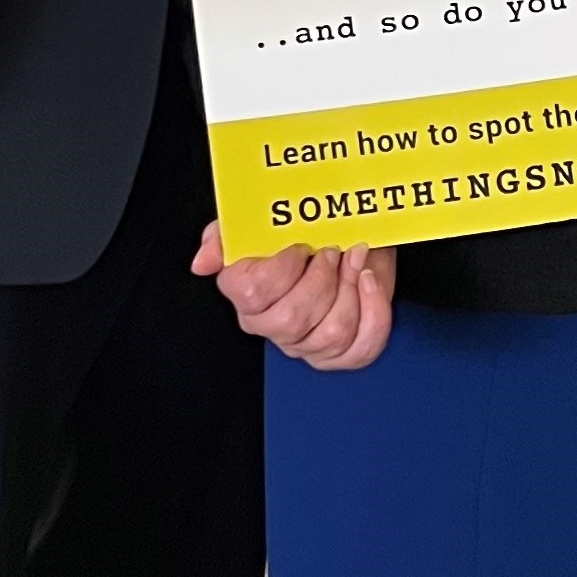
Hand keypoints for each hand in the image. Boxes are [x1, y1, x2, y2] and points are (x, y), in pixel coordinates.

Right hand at [191, 227, 395, 369]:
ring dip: (349, 288)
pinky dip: (374, 311)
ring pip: (330, 333)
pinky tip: (369, 281)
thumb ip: (227, 234)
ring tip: (355, 257)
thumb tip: (202, 262)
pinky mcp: (341, 354)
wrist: (347, 240)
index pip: (253, 294)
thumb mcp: (260, 222)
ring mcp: (306, 345)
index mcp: (246, 294)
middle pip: (292, 319)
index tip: (300, 246)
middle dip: (321, 279)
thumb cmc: (302, 233)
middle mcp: (272, 325)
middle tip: (333, 250)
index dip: (282, 270)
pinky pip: (362, 346)